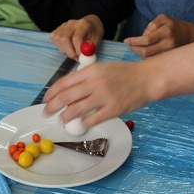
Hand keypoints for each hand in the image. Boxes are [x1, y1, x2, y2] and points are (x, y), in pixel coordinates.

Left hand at [43, 61, 158, 126]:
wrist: (147, 79)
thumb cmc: (125, 74)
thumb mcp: (103, 69)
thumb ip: (86, 78)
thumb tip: (68, 90)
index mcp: (91, 71)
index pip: (64, 82)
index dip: (51, 93)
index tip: (46, 99)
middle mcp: (95, 83)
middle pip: (66, 97)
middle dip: (52, 106)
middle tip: (47, 113)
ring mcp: (104, 97)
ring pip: (76, 109)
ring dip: (65, 116)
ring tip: (62, 119)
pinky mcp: (113, 109)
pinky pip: (92, 119)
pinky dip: (82, 123)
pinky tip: (79, 124)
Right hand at [49, 15, 104, 58]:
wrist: (90, 24)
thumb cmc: (94, 33)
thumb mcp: (97, 41)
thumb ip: (90, 50)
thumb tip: (82, 58)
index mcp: (83, 24)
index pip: (76, 38)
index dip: (78, 50)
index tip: (81, 57)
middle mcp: (71, 23)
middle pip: (64, 38)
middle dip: (70, 52)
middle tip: (76, 57)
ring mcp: (63, 25)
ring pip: (58, 40)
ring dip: (65, 50)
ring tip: (73, 51)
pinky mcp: (57, 29)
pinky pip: (54, 38)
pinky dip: (60, 46)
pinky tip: (67, 47)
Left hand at [123, 14, 193, 57]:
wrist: (189, 36)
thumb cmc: (172, 25)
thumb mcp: (163, 18)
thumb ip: (151, 25)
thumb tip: (143, 36)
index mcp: (167, 31)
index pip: (146, 40)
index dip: (134, 41)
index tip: (126, 41)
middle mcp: (169, 43)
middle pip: (146, 52)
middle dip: (135, 49)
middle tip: (131, 46)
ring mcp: (170, 53)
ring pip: (149, 58)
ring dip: (140, 54)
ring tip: (138, 48)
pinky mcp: (169, 59)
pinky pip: (154, 61)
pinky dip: (146, 58)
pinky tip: (145, 53)